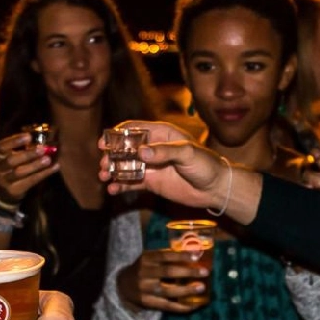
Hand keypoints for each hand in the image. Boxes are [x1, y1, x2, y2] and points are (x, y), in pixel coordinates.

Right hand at [0, 132, 58, 203]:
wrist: (4, 190)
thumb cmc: (13, 166)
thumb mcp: (13, 155)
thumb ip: (24, 148)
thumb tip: (44, 140)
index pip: (2, 146)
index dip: (14, 141)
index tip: (29, 136)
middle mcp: (0, 167)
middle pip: (11, 161)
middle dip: (27, 154)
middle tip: (41, 149)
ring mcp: (6, 180)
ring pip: (20, 172)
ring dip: (35, 165)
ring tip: (48, 159)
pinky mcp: (15, 190)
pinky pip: (30, 181)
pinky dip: (43, 174)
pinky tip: (55, 167)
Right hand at [100, 120, 233, 205]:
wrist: (216, 188)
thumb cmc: (206, 164)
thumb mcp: (187, 153)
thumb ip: (164, 151)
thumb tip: (141, 152)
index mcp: (161, 134)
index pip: (134, 129)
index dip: (117, 134)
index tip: (105, 143)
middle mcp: (153, 148)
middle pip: (125, 148)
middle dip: (111, 155)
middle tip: (103, 163)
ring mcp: (151, 166)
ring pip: (125, 166)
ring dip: (112, 170)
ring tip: (104, 176)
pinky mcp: (152, 182)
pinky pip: (131, 183)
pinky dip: (120, 185)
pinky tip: (113, 190)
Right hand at [117, 249, 209, 312]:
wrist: (123, 285)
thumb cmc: (144, 268)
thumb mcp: (150, 258)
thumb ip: (167, 256)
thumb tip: (194, 253)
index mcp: (146, 259)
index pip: (165, 255)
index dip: (181, 256)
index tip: (196, 256)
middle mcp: (144, 273)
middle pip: (168, 272)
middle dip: (188, 272)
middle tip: (205, 272)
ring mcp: (145, 290)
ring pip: (168, 291)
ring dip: (187, 290)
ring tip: (201, 288)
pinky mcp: (148, 303)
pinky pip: (167, 306)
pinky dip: (182, 306)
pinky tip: (194, 305)